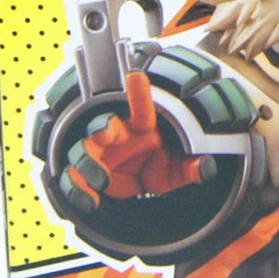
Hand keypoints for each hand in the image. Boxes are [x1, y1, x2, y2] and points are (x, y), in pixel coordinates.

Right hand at [59, 71, 214, 213]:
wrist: (139, 188)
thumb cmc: (158, 168)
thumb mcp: (175, 171)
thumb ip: (189, 168)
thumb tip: (205, 167)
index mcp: (142, 128)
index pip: (142, 108)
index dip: (139, 92)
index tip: (135, 75)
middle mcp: (117, 136)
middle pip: (103, 124)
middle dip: (102, 126)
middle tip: (107, 131)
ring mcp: (98, 154)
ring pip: (83, 150)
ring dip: (88, 163)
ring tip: (102, 181)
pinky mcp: (84, 174)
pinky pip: (73, 179)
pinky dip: (77, 190)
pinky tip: (91, 202)